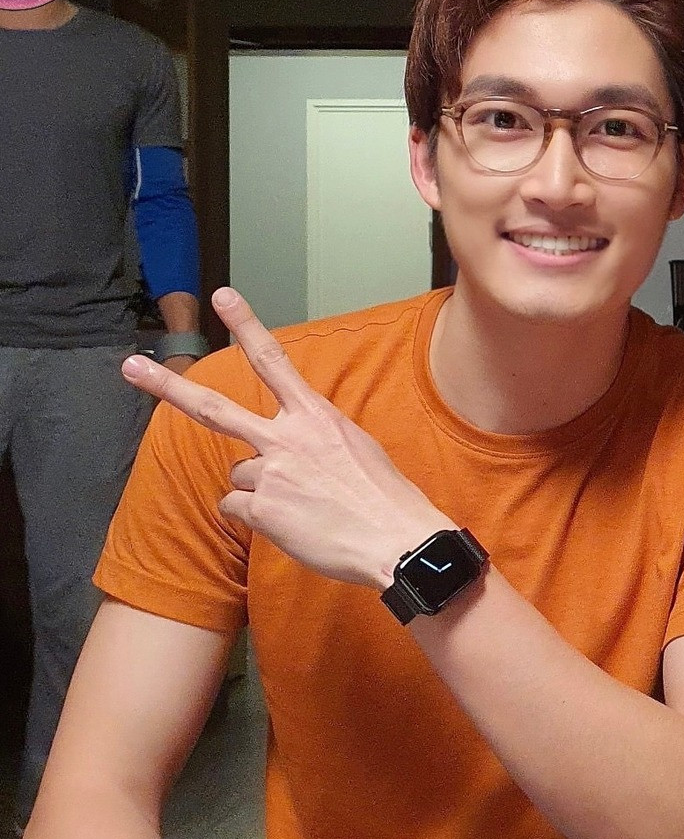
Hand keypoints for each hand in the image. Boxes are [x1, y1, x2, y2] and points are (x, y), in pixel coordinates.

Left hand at [123, 288, 451, 589]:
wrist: (397, 541)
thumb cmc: (384, 498)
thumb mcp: (355, 447)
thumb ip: (315, 437)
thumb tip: (290, 450)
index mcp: (316, 416)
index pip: (273, 361)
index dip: (247, 325)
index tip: (222, 297)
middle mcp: (287, 438)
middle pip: (214, 409)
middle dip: (168, 386)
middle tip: (131, 366)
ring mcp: (271, 473)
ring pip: (238, 474)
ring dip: (260, 489)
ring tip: (301, 506)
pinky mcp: (262, 510)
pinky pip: (237, 508)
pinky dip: (258, 518)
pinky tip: (292, 524)